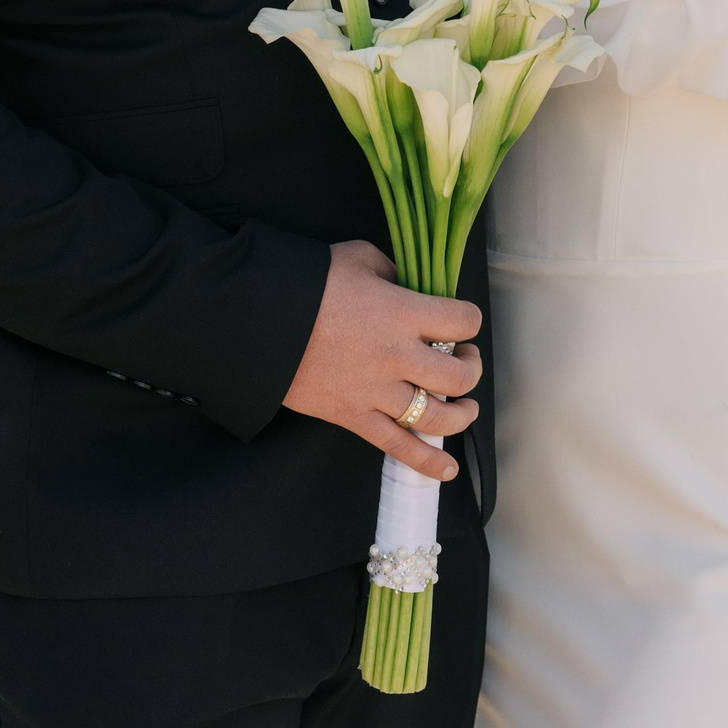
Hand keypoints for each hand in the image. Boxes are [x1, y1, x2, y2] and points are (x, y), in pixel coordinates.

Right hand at [283, 240, 482, 479]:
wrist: (257, 321)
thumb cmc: (308, 284)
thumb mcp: (358, 258)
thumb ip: (393, 272)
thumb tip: (410, 287)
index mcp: (402, 312)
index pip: (463, 320)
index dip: (469, 320)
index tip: (461, 321)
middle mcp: (397, 355)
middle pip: (459, 375)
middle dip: (471, 368)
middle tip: (464, 358)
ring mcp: (376, 391)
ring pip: (437, 415)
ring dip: (461, 413)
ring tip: (464, 405)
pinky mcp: (354, 417)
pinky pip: (398, 446)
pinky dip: (426, 461)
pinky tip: (447, 469)